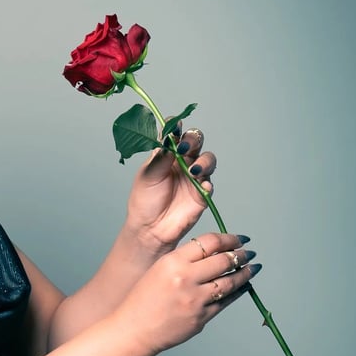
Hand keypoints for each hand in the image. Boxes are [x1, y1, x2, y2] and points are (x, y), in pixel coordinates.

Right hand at [115, 232, 259, 355]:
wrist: (133, 329)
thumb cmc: (142, 299)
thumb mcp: (159, 270)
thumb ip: (184, 259)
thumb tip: (214, 251)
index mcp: (172, 262)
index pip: (210, 242)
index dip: (229, 238)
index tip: (239, 239)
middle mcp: (185, 279)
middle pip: (224, 260)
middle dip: (241, 255)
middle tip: (249, 253)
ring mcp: (195, 300)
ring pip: (230, 282)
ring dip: (245, 273)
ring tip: (253, 268)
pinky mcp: (201, 318)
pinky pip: (226, 302)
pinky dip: (238, 292)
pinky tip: (243, 287)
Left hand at [125, 128, 215, 251]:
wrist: (150, 229)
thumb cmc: (145, 202)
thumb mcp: (147, 176)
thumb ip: (159, 157)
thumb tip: (168, 138)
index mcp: (167, 154)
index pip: (175, 133)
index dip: (176, 127)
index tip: (173, 127)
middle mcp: (183, 161)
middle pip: (196, 140)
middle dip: (192, 140)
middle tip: (183, 149)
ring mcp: (194, 176)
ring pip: (208, 159)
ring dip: (203, 161)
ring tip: (193, 171)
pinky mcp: (202, 193)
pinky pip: (210, 183)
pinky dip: (208, 183)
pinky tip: (201, 186)